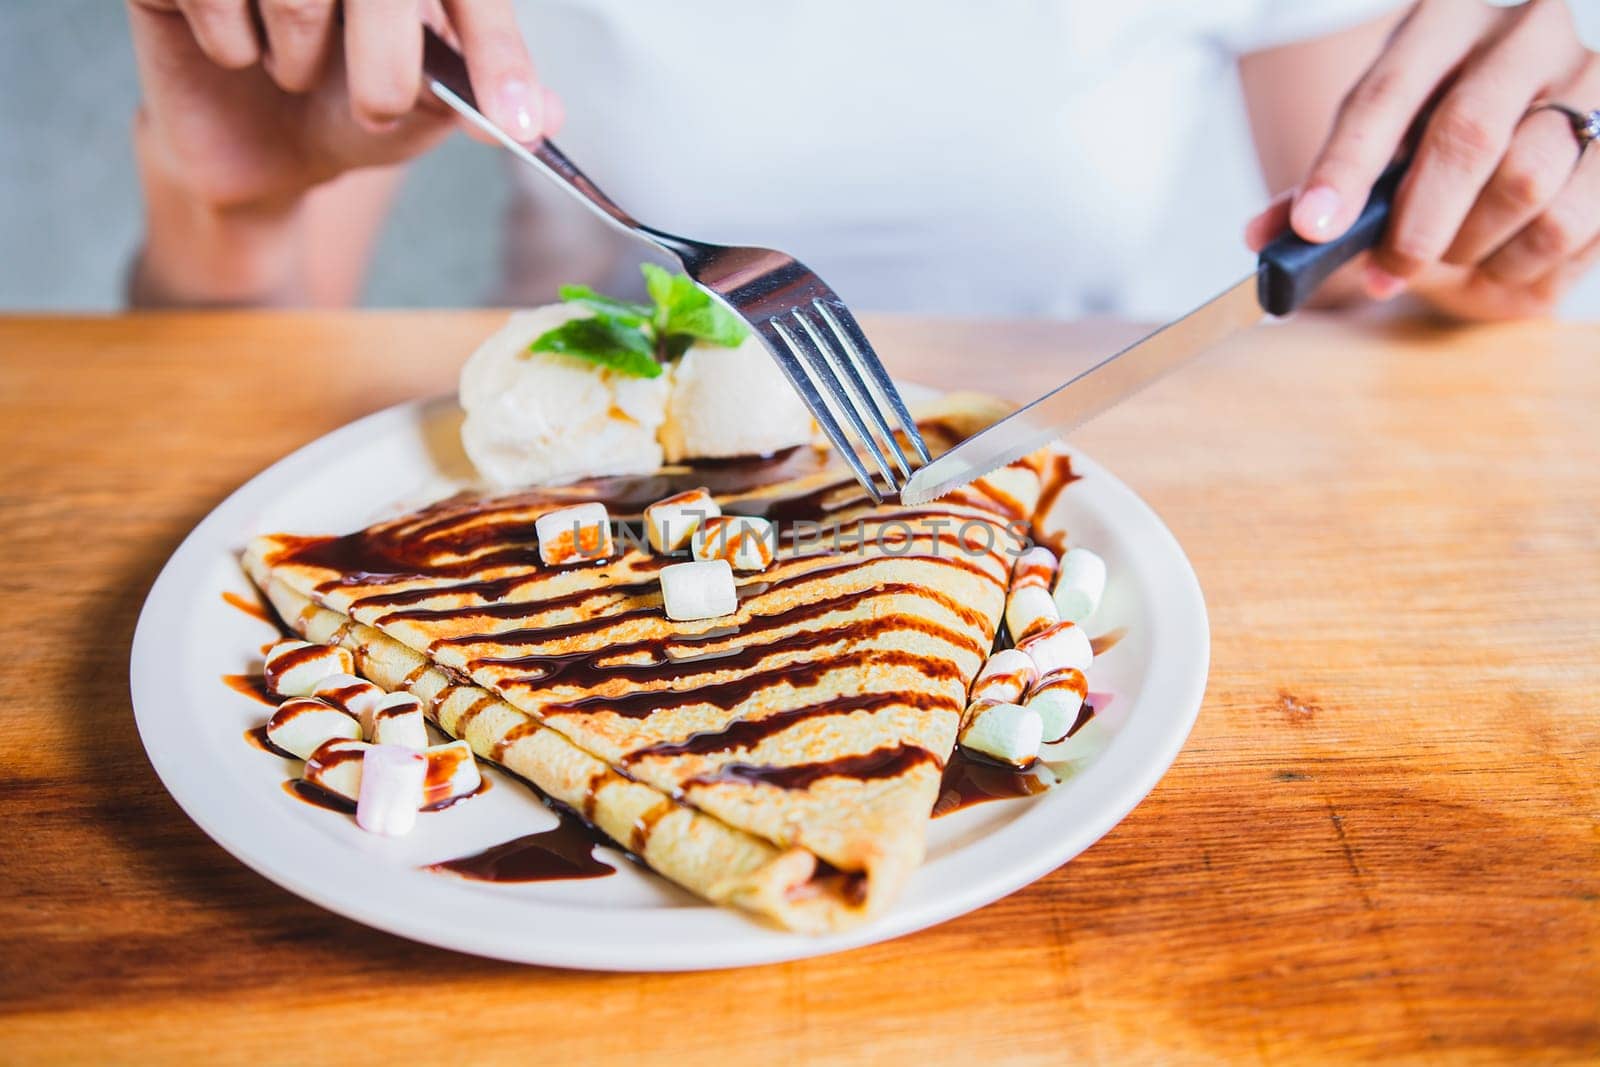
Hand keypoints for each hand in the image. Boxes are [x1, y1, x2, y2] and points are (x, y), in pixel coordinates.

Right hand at [129, 0, 557, 208]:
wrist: (257, 146)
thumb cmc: (348, 110)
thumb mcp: (422, 113)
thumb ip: (477, 100)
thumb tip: (548, 112)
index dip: (498, 55)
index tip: (517, 124)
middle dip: (386, 69)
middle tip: (376, 108)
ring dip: (298, 61)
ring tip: (291, 68)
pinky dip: (230, 45)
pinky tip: (233, 48)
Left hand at [1247, 0, 1598, 319]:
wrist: (1528, 141)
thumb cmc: (1436, 146)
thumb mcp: (1376, 151)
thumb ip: (1322, 190)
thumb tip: (1264, 239)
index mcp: (1446, 19)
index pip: (1386, 94)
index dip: (1346, 167)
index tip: (1315, 228)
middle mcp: (1527, 32)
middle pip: (1468, 137)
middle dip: (1416, 224)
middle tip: (1386, 269)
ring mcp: (1593, 79)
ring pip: (1527, 182)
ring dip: (1472, 245)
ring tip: (1452, 255)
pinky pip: (1572, 222)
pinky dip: (1522, 261)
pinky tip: (1501, 258)